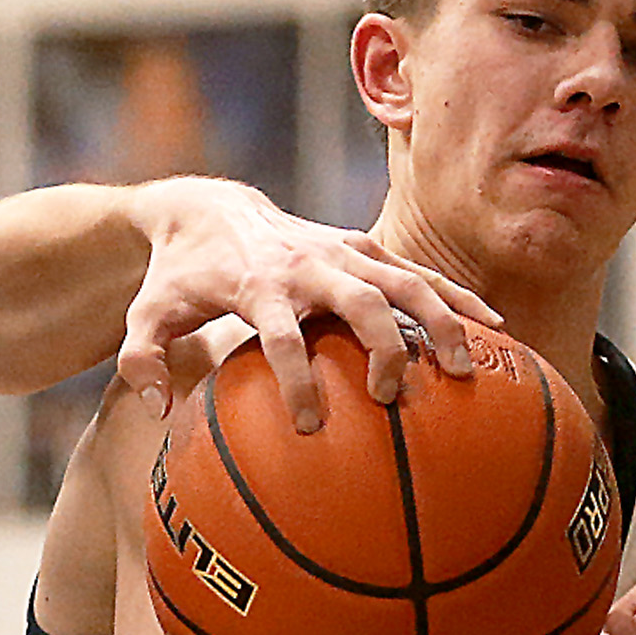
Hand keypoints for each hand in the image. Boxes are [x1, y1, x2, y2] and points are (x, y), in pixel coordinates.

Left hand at [114, 179, 497, 428]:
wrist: (208, 208)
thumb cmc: (178, 275)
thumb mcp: (147, 314)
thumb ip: (141, 359)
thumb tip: (156, 407)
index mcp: (257, 286)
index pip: (280, 337)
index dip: (296, 379)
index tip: (310, 426)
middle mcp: (308, 265)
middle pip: (359, 303)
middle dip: (382, 349)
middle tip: (393, 399)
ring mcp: (343, 252)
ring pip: (404, 282)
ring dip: (439, 322)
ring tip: (465, 369)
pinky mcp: (364, 248)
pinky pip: (420, 272)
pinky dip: (456, 296)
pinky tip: (494, 329)